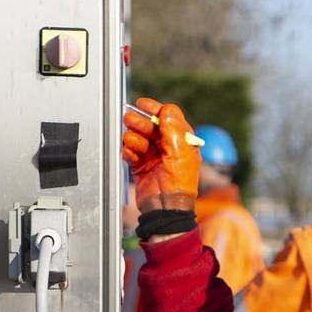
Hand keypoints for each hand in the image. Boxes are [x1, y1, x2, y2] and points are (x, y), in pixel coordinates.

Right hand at [121, 97, 200, 212]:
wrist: (165, 207)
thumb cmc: (179, 184)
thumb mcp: (179, 152)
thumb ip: (173, 129)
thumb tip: (168, 110)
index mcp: (182, 141)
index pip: (168, 118)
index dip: (155, 110)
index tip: (143, 104)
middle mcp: (168, 147)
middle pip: (150, 126)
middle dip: (140, 122)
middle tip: (130, 120)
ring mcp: (154, 156)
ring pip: (139, 138)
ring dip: (133, 138)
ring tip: (131, 142)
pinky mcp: (141, 166)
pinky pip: (131, 152)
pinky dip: (128, 151)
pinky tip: (129, 154)